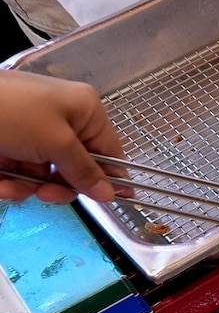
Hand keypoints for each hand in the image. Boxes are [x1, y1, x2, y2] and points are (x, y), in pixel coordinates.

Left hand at [0, 70, 125, 203]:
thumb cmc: (11, 112)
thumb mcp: (56, 143)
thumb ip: (85, 171)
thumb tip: (110, 193)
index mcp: (84, 110)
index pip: (109, 151)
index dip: (109, 178)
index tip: (113, 201)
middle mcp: (62, 121)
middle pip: (76, 169)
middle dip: (60, 186)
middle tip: (48, 195)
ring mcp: (33, 135)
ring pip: (47, 177)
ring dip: (30, 188)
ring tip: (13, 188)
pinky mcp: (10, 147)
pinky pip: (21, 175)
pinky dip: (12, 185)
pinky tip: (2, 185)